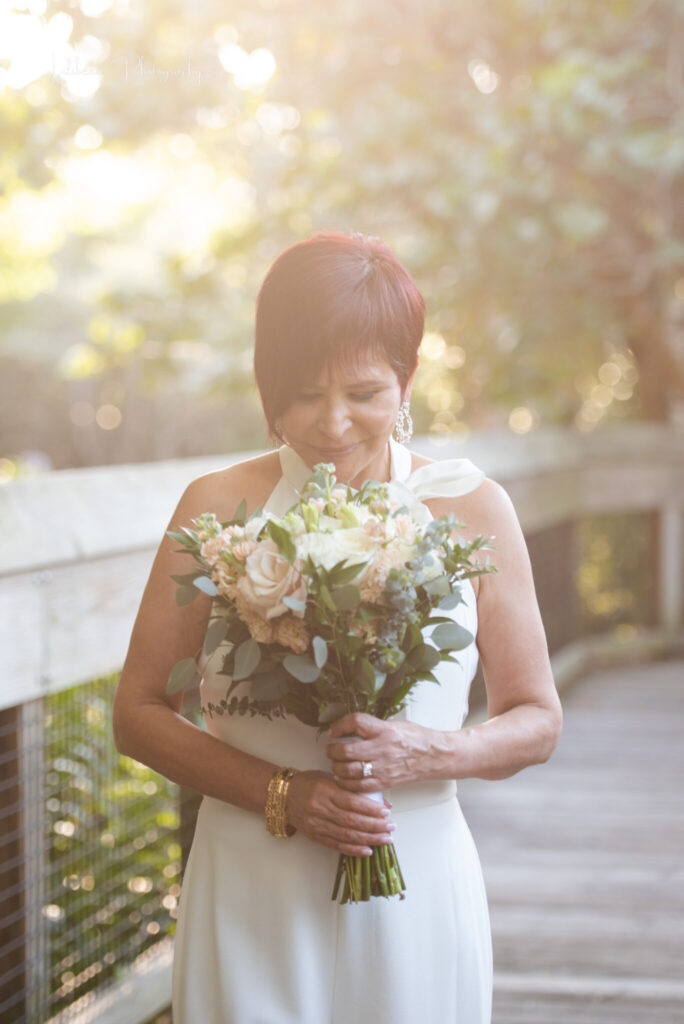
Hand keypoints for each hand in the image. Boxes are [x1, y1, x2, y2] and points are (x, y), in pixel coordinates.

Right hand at [284, 769, 394, 856]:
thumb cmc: (308, 783)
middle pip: (351, 821)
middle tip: (391, 827)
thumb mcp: (329, 777)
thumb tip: (381, 802)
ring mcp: (317, 825)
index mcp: (325, 791)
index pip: (352, 802)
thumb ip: (353, 789)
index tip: (387, 813)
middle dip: (374, 826)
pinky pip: (336, 845)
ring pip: (346, 835)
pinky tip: (368, 850)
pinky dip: (354, 849)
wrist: (283, 796)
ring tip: (385, 839)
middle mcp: (320, 809)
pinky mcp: (315, 836)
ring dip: (368, 839)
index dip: (371, 809)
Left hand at [325, 712, 440, 792]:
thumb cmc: (416, 738)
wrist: (434, 756)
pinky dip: (347, 783)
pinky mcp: (384, 782)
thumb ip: (373, 727)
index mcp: (384, 730)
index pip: (356, 722)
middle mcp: (382, 748)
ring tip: (336, 764)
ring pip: (349, 771)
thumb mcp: (394, 724)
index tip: (333, 730)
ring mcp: (383, 768)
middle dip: (333, 751)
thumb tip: (351, 728)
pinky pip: (359, 787)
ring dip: (337, 768)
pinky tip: (345, 779)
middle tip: (330, 750)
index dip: (340, 725)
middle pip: (347, 750)